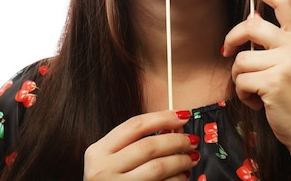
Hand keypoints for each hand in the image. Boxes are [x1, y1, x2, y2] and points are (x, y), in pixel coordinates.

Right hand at [83, 110, 199, 180]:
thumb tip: (171, 126)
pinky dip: (177, 179)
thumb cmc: (109, 177)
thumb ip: (134, 141)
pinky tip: (183, 175)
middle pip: (149, 146)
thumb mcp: (111, 157)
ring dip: (181, 160)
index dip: (163, 117)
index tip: (182, 116)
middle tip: (191, 140)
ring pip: (157, 167)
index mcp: (98, 151)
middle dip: (176, 141)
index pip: (135, 125)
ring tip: (192, 157)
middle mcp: (104, 169)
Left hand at [222, 0, 290, 150]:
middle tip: (226, 51)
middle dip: (232, 38)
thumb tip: (252, 19)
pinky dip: (243, 95)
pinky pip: (241, 80)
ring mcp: (287, 63)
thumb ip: (275, 42)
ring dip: (239, 78)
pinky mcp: (276, 81)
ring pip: (241, 59)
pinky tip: (258, 103)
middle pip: (251, 26)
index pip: (282, 2)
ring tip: (254, 91)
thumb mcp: (290, 63)